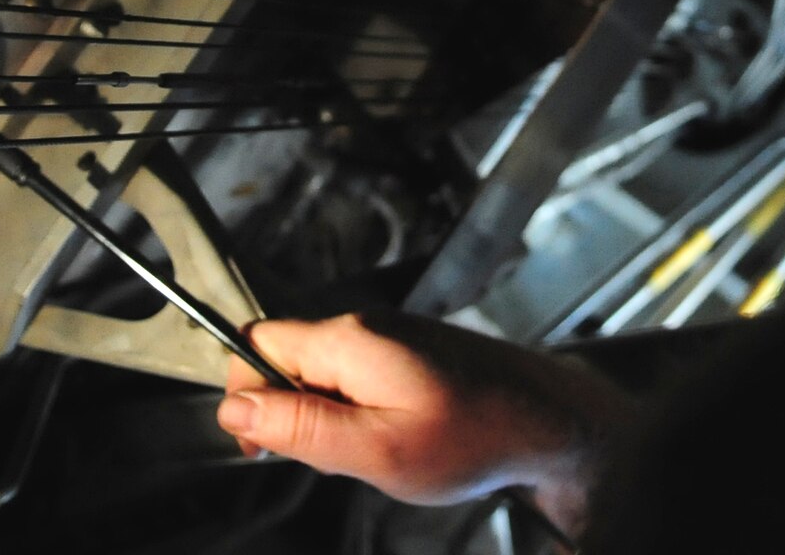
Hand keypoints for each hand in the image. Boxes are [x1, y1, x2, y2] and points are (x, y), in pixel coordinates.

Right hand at [217, 310, 628, 534]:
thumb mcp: (374, 450)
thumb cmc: (472, 437)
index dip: (246, 395)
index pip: (256, 344)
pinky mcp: (409, 354)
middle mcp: (364, 326)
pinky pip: (357, 382)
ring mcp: (389, 337)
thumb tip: (234, 408)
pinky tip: (396, 439)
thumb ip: (300, 426)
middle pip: (286, 362)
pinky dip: (362, 416)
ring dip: (330, 421)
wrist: (550, 423)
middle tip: (334, 458)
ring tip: (376, 451)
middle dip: (292, 415)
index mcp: (348, 340)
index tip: (264, 444)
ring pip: (321, 377)